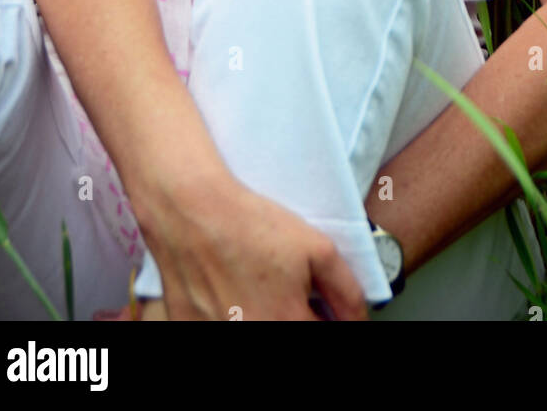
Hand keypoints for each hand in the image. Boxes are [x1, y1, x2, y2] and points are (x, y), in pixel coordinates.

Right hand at [134, 168, 370, 321]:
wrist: (192, 210)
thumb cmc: (250, 225)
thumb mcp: (317, 248)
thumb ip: (346, 291)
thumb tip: (359, 319)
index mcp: (286, 323)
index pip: (324, 336)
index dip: (327, 319)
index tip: (322, 309)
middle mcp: (251, 336)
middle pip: (290, 333)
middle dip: (295, 315)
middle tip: (288, 293)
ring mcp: (215, 335)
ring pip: (254, 328)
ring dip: (262, 314)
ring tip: (256, 288)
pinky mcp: (188, 327)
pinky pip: (217, 327)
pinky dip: (227, 315)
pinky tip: (227, 291)